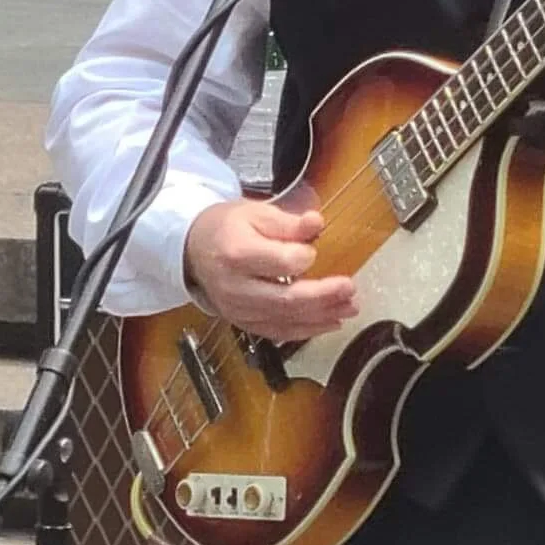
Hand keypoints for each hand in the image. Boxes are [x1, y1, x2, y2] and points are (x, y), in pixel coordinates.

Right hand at [183, 187, 356, 340]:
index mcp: (236, 253)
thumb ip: (288, 223)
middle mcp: (235, 287)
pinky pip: (278, 332)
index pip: (280, 263)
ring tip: (349, 307)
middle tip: (349, 289)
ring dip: (321, 316)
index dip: (303, 257)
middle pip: (285, 299)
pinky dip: (307, 330)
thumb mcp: (255, 213)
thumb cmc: (227, 228)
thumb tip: (316, 223)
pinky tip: (330, 322)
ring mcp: (238, 310)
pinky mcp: (243, 323)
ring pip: (285, 320)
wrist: (195, 250)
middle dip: (323, 296)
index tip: (313, 249)